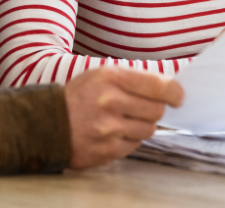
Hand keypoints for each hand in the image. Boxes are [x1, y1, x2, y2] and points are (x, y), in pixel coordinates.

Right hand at [64, 66, 184, 168]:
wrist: (46, 123)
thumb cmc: (78, 96)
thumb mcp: (101, 75)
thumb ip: (132, 80)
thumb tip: (169, 89)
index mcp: (110, 78)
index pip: (157, 85)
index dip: (174, 92)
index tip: (179, 97)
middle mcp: (110, 102)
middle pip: (156, 110)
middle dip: (154, 109)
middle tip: (142, 108)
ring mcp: (108, 129)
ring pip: (148, 130)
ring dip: (142, 125)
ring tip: (124, 120)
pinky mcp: (106, 150)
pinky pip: (134, 145)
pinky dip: (129, 140)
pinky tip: (114, 133)